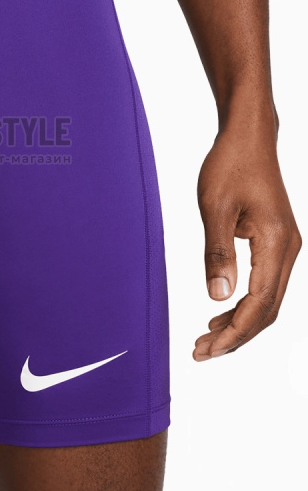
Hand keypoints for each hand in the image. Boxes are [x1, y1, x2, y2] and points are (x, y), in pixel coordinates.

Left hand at [195, 127, 300, 359]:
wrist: (248, 138)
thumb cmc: (229, 166)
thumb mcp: (215, 207)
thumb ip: (217, 253)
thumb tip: (216, 296)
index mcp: (276, 242)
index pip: (259, 303)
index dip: (235, 332)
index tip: (209, 349)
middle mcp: (288, 249)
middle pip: (267, 310)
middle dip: (236, 336)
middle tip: (200, 352)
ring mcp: (286, 247)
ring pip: (268, 301)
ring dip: (239, 324)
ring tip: (206, 339)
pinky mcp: (277, 243)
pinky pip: (266, 285)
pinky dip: (244, 305)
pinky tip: (219, 312)